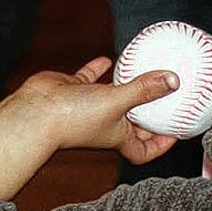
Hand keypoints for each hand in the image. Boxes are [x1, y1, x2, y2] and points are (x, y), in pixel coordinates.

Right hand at [0, 60, 179, 199]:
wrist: (36, 112)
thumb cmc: (76, 117)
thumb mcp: (118, 101)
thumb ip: (144, 90)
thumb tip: (174, 81)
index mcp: (118, 137)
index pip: (143, 151)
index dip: (160, 146)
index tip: (175, 134)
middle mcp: (105, 124)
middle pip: (133, 124)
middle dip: (150, 115)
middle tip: (169, 99)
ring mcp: (89, 107)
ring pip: (114, 98)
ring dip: (128, 88)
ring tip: (145, 75)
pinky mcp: (74, 91)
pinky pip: (90, 79)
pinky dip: (99, 69)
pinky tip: (109, 59)